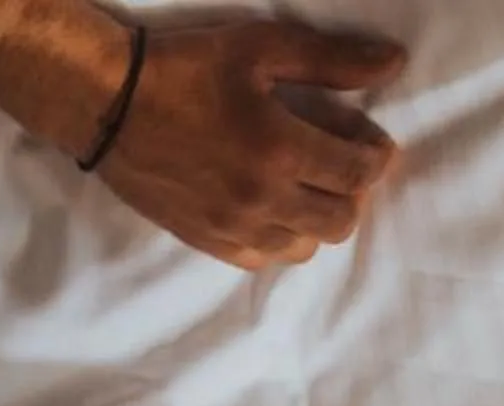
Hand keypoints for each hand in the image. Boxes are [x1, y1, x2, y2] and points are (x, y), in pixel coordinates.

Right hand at [97, 18, 405, 267]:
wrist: (110, 104)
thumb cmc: (187, 68)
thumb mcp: (263, 48)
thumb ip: (332, 60)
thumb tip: (393, 64)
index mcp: (282, 150)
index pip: (358, 175)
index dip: (375, 157)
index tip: (368, 139)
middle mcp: (262, 200)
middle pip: (339, 222)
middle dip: (351, 194)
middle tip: (339, 164)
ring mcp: (231, 227)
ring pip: (303, 248)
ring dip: (316, 220)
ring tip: (304, 188)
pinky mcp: (204, 239)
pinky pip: (260, 259)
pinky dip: (277, 239)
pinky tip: (270, 209)